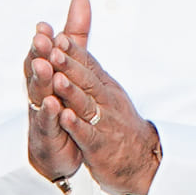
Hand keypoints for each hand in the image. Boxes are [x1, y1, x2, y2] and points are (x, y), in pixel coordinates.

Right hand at [14, 36, 80, 186]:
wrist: (58, 150)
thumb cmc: (62, 104)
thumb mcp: (70, 64)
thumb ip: (75, 35)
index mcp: (45, 76)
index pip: (41, 54)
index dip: (41, 41)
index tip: (44, 27)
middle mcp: (39, 92)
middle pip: (37, 71)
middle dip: (37, 54)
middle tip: (40, 40)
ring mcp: (41, 114)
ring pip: (40, 95)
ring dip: (41, 80)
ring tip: (45, 66)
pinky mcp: (47, 136)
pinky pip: (48, 124)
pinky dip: (50, 114)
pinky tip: (55, 104)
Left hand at [26, 0, 160, 194]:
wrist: (141, 158)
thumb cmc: (117, 122)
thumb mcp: (107, 90)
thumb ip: (90, 68)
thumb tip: (75, 42)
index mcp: (104, 86)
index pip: (88, 64)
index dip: (74, 51)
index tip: (58, 36)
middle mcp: (105, 100)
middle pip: (86, 79)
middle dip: (69, 64)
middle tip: (54, 49)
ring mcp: (102, 122)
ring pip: (85, 104)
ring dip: (71, 91)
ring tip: (57, 78)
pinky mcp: (98, 145)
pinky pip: (85, 133)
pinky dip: (75, 125)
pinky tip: (63, 116)